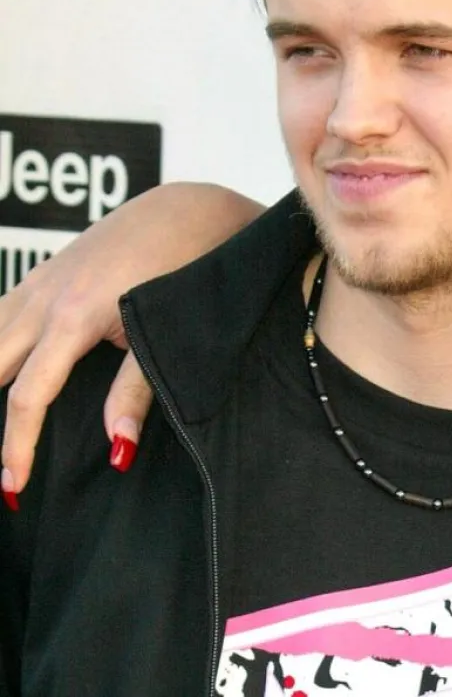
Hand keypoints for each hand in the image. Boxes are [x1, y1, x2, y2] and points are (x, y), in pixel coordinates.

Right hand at [0, 183, 264, 501]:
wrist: (188, 210)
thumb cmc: (184, 268)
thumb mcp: (162, 333)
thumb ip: (136, 393)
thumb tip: (118, 451)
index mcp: (72, 318)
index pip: (27, 397)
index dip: (16, 446)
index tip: (13, 486)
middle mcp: (42, 298)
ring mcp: (36, 282)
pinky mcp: (41, 274)